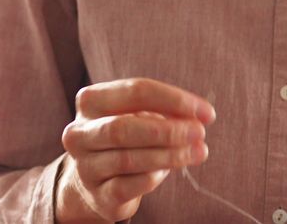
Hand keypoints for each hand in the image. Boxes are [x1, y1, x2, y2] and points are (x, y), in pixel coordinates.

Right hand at [55, 77, 216, 222]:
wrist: (96, 178)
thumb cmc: (127, 136)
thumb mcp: (141, 115)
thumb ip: (167, 111)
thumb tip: (199, 118)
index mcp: (91, 101)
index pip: (136, 91)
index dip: (175, 100)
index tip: (206, 112)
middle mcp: (80, 133)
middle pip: (124, 127)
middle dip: (169, 130)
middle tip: (200, 132)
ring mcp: (84, 166)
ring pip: (128, 159)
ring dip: (170, 155)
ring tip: (198, 152)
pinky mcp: (97, 195)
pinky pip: (127, 186)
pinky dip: (154, 177)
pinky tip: (170, 171)